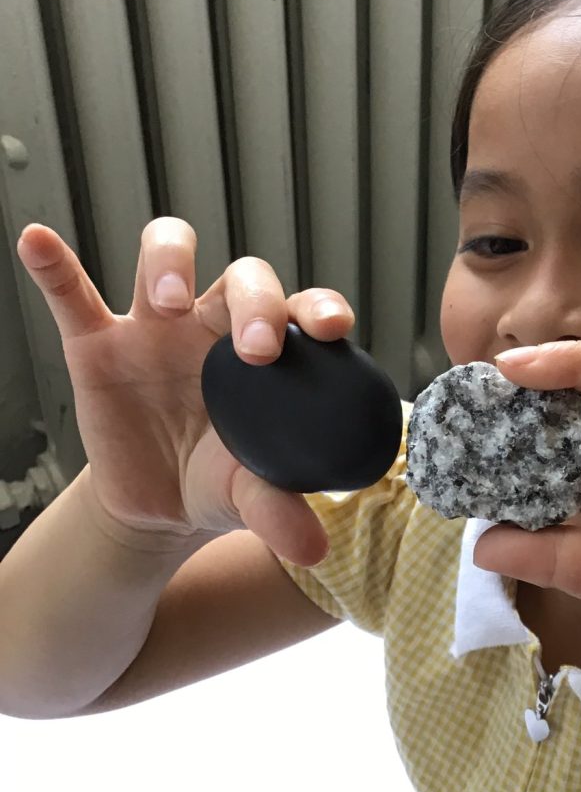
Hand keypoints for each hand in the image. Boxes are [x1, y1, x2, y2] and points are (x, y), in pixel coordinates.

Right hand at [17, 220, 355, 564]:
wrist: (157, 508)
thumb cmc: (219, 481)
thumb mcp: (247, 496)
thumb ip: (279, 511)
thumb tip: (313, 551)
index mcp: (268, 352)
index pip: (299, 309)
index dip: (317, 306)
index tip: (331, 328)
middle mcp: (216, 325)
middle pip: (242, 277)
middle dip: (253, 302)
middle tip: (256, 350)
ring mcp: (155, 328)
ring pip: (165, 257)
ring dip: (171, 264)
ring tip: (171, 300)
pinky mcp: (96, 344)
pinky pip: (73, 295)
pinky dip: (54, 265)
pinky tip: (38, 241)